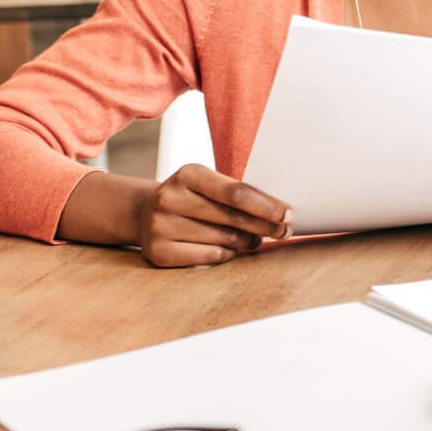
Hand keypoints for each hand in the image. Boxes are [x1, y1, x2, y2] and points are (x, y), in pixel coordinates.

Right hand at [129, 165, 291, 267]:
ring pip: (224, 239)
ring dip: (248, 241)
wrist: (143, 213)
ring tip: (256, 239)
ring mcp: (160, 226)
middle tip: (284, 231)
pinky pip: (209, 256)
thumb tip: (280, 213)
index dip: (266, 206)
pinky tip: (233, 249)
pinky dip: (228, 254)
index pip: (236, 192)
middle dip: (265, 226)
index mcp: (188, 174)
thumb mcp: (207, 184)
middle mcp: (170, 198)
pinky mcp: (158, 251)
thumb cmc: (191, 197)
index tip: (288, 214)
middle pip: (233, 218)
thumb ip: (236, 193)